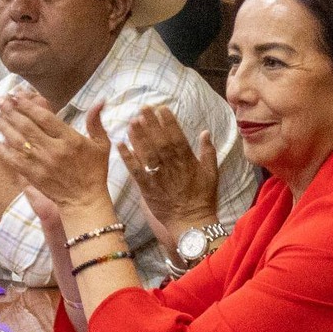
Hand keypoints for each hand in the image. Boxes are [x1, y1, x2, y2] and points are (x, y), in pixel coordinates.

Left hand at [0, 91, 114, 219]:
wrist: (85, 201)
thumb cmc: (94, 171)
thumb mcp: (101, 144)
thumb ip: (96, 121)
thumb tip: (100, 100)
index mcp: (69, 139)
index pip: (44, 117)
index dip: (28, 104)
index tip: (17, 95)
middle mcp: (53, 149)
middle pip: (26, 126)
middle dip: (11, 110)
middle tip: (0, 99)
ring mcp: (41, 163)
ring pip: (17, 140)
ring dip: (3, 126)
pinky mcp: (33, 175)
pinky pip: (13, 160)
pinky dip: (2, 149)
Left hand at [119, 105, 218, 248]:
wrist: (191, 223)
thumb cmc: (203, 198)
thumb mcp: (212, 173)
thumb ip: (208, 151)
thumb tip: (205, 132)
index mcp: (187, 160)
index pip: (176, 136)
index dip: (168, 121)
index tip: (161, 108)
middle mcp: (172, 166)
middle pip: (159, 141)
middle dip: (151, 124)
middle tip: (142, 108)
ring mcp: (158, 177)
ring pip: (147, 153)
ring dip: (138, 136)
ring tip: (131, 121)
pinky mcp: (147, 189)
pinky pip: (135, 171)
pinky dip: (127, 158)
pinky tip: (120, 145)